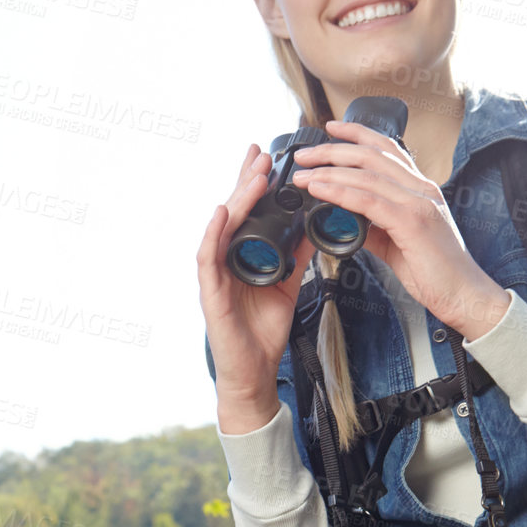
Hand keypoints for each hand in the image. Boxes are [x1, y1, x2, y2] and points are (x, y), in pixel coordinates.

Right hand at [197, 142, 314, 430]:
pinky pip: (207, 257)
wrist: (255, 371)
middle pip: (233, 211)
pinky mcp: (209, 292)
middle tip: (262, 156)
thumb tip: (319, 225)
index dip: (254, 183)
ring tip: (253, 176)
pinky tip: (222, 213)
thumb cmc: (263, 330)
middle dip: (247, 181)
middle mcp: (224, 258)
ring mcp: (214, 273)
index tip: (267, 157)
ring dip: (237, 199)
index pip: (247, 211)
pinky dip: (213, 234)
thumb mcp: (289, 283)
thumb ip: (299, 255)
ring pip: (221, 227)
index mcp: (242, 254)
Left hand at [290, 119, 509, 338]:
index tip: (330, 128)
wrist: (463, 294)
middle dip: (333, 150)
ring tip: (303, 175)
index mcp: (420, 188)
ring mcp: (419, 202)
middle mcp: (421, 188)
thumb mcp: (397, 243)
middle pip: (372, 154)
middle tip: (303, 155)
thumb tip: (345, 221)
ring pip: (368, 174)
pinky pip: (370, 201)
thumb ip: (373, 227)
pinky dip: (341, 192)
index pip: (387, 148)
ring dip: (329, 172)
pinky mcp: (413, 222)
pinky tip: (320, 190)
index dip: (357, 133)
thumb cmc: (434, 271)